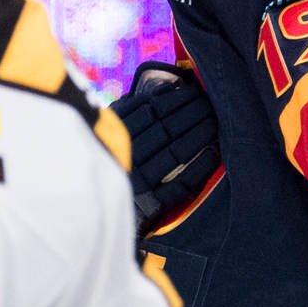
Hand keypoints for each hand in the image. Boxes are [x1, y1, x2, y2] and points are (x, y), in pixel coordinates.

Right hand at [113, 62, 219, 234]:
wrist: (93, 217)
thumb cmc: (104, 166)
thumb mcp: (102, 135)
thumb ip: (125, 111)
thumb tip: (161, 89)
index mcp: (111, 140)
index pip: (148, 112)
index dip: (173, 100)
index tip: (192, 90)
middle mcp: (125, 160)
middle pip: (165, 130)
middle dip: (190, 113)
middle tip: (209, 101)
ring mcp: (139, 184)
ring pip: (175, 153)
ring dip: (198, 135)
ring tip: (214, 121)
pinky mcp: (152, 207)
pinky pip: (181, 185)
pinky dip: (199, 168)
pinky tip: (214, 153)